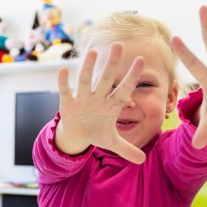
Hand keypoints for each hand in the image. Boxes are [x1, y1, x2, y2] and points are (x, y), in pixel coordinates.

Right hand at [55, 43, 146, 163]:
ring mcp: (82, 99)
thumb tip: (143, 160)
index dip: (132, 77)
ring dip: (88, 67)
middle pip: (106, 79)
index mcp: (111, 105)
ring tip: (92, 52)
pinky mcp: (68, 104)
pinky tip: (63, 69)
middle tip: (119, 45)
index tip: (142, 61)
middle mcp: (98, 98)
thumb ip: (127, 149)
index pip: (124, 89)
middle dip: (112, 64)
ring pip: (85, 81)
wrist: (77, 134)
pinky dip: (63, 82)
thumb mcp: (112, 142)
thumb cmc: (96, 131)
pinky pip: (65, 91)